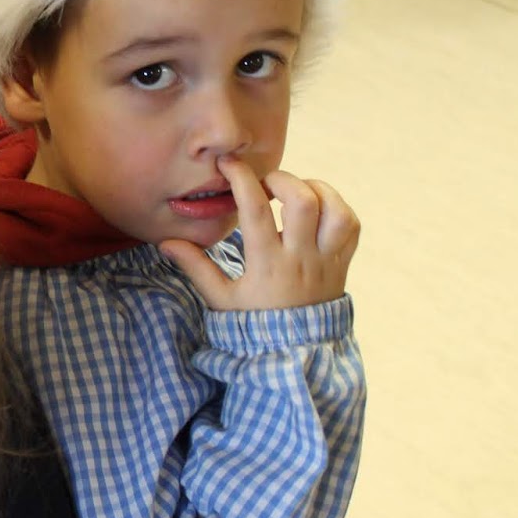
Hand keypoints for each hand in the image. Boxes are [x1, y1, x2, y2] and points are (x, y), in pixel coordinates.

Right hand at [160, 157, 359, 310]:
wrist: (295, 352)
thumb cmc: (253, 323)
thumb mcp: (220, 298)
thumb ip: (196, 266)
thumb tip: (166, 242)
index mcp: (266, 264)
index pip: (255, 210)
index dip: (241, 179)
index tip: (229, 164)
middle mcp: (300, 259)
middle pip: (303, 201)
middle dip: (282, 180)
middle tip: (265, 184)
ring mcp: (326, 261)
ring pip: (335, 210)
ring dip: (315, 189)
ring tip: (295, 191)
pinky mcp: (343, 264)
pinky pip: (351, 225)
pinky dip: (336, 206)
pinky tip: (317, 207)